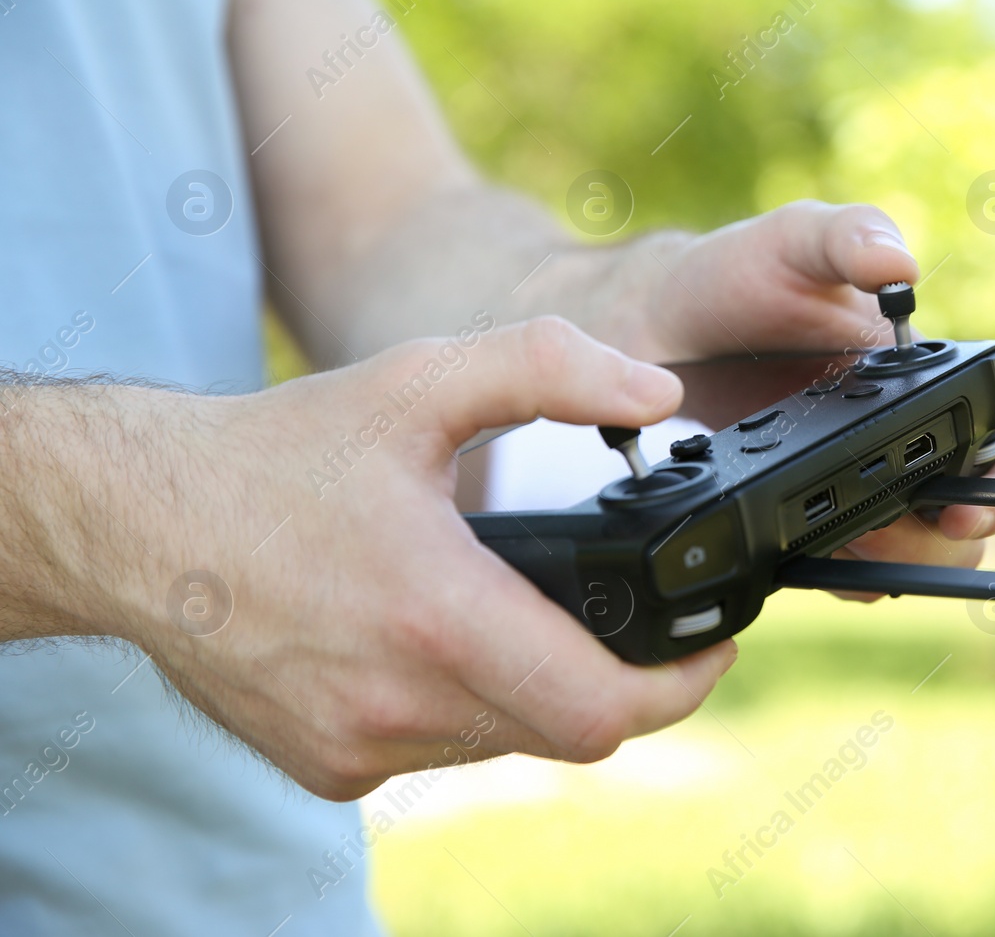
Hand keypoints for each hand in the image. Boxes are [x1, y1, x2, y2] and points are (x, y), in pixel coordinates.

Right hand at [63, 318, 736, 799]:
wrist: (137, 523)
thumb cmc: (280, 453)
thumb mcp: (420, 380)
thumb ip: (549, 369)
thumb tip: (655, 389)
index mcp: (438, 616)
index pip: (601, 708)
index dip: (679, 687)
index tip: (713, 649)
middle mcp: (400, 701)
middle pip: (567, 732)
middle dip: (621, 685)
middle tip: (640, 629)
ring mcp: (358, 747)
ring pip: (504, 741)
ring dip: (537, 691)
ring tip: (528, 616)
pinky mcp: (326, 768)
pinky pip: (439, 750)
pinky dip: (466, 706)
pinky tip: (445, 643)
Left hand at [619, 200, 994, 573]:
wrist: (659, 326)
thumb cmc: (740, 274)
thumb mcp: (796, 238)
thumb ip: (851, 236)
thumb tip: (901, 268)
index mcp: (919, 378)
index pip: (994, 438)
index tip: (966, 499)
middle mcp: (898, 438)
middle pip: (963, 516)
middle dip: (946, 536)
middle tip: (898, 526)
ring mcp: (853, 484)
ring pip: (912, 554)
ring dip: (896, 560)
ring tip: (850, 539)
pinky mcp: (804, 518)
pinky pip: (844, 570)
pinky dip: (839, 574)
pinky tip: (811, 556)